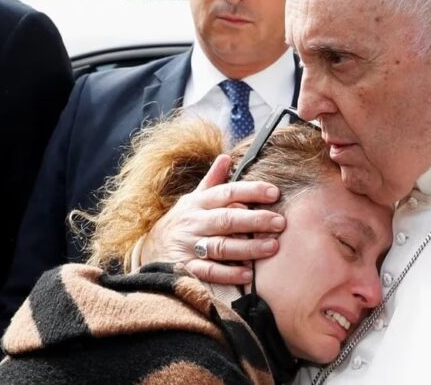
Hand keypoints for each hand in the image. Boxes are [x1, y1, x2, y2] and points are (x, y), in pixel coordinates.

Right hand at [140, 154, 285, 283]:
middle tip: (280, 222)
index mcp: (199, 203)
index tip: (274, 192)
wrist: (150, 248)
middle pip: (226, 220)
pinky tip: (249, 274)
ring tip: (272, 247)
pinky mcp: (187, 269)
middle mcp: (194, 223)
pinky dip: (229, 274)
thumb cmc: (183, 221)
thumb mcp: (194, 198)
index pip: (227, 193)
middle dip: (255, 220)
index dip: (251, 191)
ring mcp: (190, 246)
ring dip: (247, 248)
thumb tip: (226, 157)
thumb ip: (212, 181)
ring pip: (220, 246)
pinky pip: (209, 272)